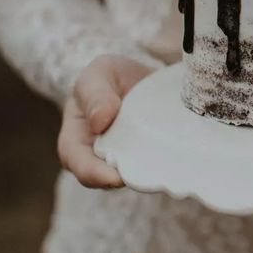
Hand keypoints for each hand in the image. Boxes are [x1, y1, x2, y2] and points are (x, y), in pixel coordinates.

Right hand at [58, 55, 153, 188]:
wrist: (135, 77)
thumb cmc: (108, 77)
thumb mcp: (98, 73)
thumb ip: (95, 93)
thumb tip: (100, 120)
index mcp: (75, 140)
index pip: (78, 163)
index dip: (94, 174)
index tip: (115, 176)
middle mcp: (97, 157)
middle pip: (106, 179)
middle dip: (126, 179)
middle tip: (147, 175)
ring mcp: (123, 161)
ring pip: (132, 176)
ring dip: (147, 173)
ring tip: (165, 165)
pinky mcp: (145, 159)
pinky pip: (152, 167)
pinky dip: (163, 164)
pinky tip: (176, 156)